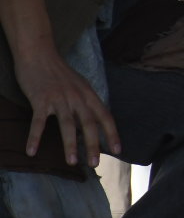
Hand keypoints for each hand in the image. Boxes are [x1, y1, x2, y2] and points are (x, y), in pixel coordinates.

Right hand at [13, 48, 118, 165]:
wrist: (39, 54)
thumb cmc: (59, 72)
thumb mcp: (79, 85)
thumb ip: (85, 103)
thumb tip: (92, 123)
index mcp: (88, 94)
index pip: (105, 116)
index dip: (112, 133)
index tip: (118, 150)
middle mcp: (77, 97)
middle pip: (89, 123)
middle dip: (93, 145)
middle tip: (94, 163)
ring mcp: (59, 98)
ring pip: (67, 125)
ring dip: (70, 145)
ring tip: (71, 162)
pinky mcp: (40, 100)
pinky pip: (38, 122)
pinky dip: (35, 137)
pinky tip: (32, 151)